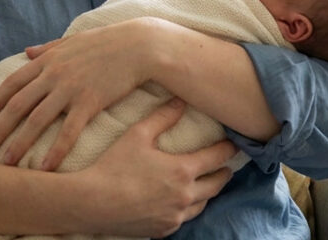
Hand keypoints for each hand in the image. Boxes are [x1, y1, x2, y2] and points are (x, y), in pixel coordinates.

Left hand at [0, 18, 161, 168]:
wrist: (138, 45)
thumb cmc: (106, 42)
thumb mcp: (72, 40)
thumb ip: (47, 48)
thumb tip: (26, 51)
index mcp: (48, 60)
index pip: (13, 82)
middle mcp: (54, 74)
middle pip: (19, 105)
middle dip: (0, 127)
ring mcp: (71, 89)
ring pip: (37, 120)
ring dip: (20, 142)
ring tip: (8, 161)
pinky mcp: (90, 102)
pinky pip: (68, 131)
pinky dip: (55, 150)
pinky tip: (45, 166)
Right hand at [76, 98, 236, 236]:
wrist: (92, 203)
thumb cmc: (113, 166)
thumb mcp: (137, 134)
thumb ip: (162, 117)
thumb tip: (180, 101)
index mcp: (182, 171)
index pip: (216, 158)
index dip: (228, 150)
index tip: (235, 144)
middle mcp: (185, 196)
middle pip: (216, 184)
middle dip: (224, 173)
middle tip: (227, 166)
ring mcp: (175, 216)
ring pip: (203, 204)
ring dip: (208, 193)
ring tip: (207, 184)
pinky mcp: (164, 230)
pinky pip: (184, 218)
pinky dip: (188, 208)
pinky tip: (182, 202)